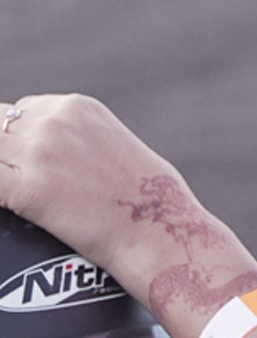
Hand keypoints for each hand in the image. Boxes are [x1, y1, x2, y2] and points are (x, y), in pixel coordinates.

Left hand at [0, 94, 256, 331]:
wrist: (160, 231)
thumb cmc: (150, 198)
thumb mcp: (117, 145)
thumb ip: (81, 139)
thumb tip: (57, 158)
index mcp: (77, 107)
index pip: (21, 111)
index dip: (19, 137)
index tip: (27, 160)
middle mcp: (54, 123)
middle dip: (6, 154)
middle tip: (25, 178)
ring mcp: (38, 154)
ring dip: (4, 172)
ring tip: (22, 193)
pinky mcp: (26, 190)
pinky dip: (0, 195)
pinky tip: (13, 204)